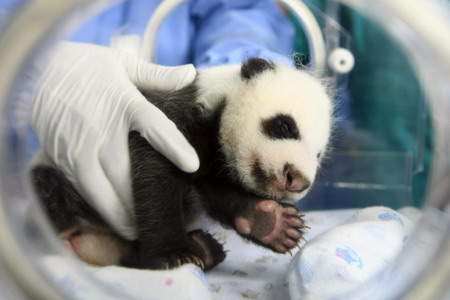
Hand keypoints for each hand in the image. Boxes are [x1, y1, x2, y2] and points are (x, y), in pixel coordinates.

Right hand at [31, 42, 198, 238]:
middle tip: (159, 219)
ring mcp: (78, 146)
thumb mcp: (124, 63)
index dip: (173, 146)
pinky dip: (97, 206)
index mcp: (123, 102)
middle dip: (141, 199)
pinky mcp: (62, 157)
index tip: (192, 165)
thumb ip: (158, 75)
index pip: (153, 126)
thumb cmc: (87, 66)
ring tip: (135, 230)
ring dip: (117, 212)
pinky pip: (81, 188)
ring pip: (99, 189)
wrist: (37, 69)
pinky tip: (110, 218)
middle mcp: (101, 127)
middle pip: (124, 171)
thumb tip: (191, 74)